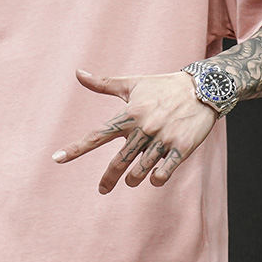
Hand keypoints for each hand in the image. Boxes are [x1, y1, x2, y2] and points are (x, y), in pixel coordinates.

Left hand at [53, 69, 217, 193]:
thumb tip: (78, 72)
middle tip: (102, 189)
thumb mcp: (132, 83)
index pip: (97, 134)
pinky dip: (156, 179)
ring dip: (133, 179)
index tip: (57, 158)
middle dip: (108, 179)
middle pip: (118, 162)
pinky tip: (154, 178)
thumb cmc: (162, 86)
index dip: (76, 148)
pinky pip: (164, 172)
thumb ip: (103, 83)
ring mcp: (163, 139)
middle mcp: (144, 128)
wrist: (203, 88)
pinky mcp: (181, 147)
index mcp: (129, 114)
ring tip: (132, 179)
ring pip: (140, 170)